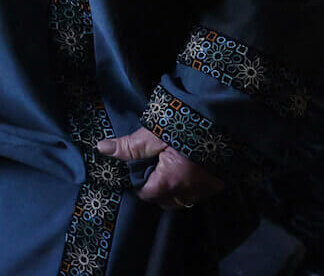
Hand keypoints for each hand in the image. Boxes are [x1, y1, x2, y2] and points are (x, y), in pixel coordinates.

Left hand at [95, 128, 223, 210]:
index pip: (147, 194)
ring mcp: (207, 189)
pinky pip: (200, 193)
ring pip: (184, 200)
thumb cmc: (183, 128)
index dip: (139, 184)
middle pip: (166, 202)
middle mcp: (190, 191)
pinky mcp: (220, 183)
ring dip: (175, 190)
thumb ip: (129, 146)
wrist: (222, 120)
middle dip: (156, 190)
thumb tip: (101, 148)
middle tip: (153, 170)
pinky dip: (191, 186)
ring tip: (169, 170)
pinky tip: (187, 170)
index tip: (137, 170)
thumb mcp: (152, 135)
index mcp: (171, 181)